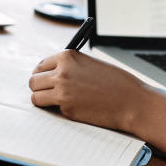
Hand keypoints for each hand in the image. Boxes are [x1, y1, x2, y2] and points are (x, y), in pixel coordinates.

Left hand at [29, 50, 157, 132]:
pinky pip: (51, 109)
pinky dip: (57, 109)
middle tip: (49, 91)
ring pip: (36, 96)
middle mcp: (62, 72)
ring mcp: (62, 91)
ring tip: (57, 101)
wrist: (132, 101)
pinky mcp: (66, 108)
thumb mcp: (92, 65)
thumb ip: (72, 66)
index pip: (41, 65)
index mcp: (68, 57)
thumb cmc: (117, 83)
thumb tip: (52, 74)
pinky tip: (73, 107)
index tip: (46, 78)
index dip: (43, 73)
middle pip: (33, 81)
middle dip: (39, 87)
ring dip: (43, 99)